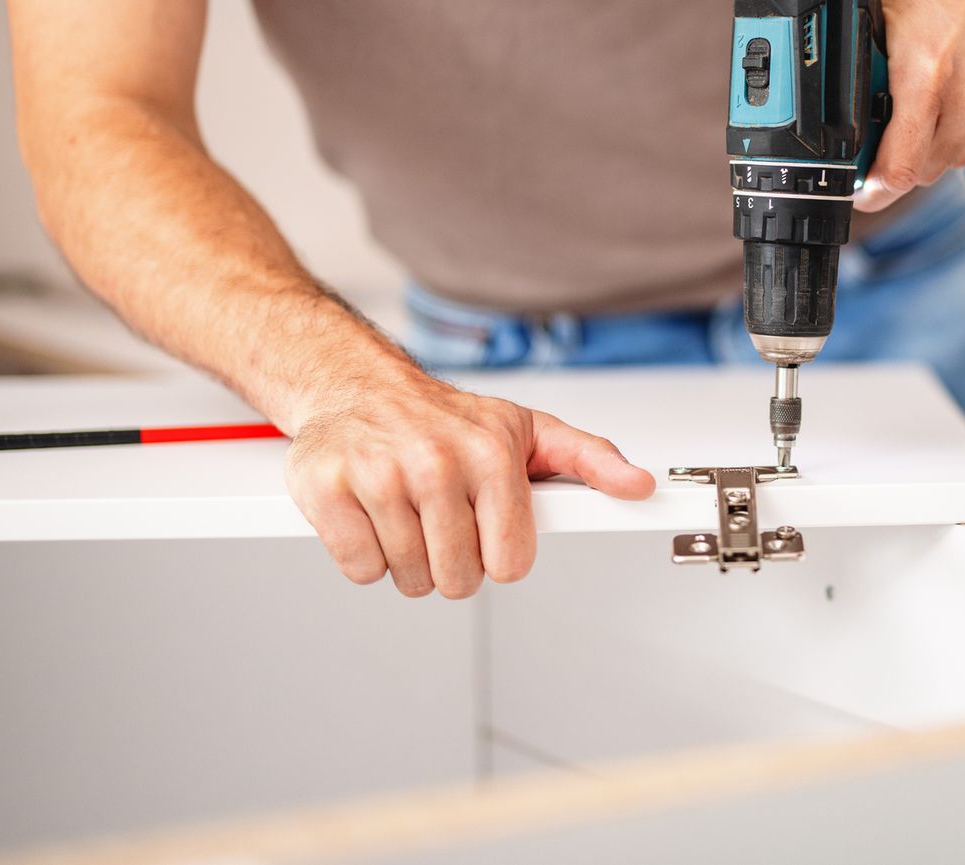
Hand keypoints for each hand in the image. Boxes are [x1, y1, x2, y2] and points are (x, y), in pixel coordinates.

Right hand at [282, 370, 656, 596]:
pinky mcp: (326, 489)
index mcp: (491, 454)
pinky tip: (371, 515)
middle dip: (451, 562)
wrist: (359, 386)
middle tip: (441, 521)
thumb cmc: (447, 419)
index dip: (497, 555)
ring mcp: (377, 475)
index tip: (486, 529)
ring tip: (407, 514)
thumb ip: (590, 460)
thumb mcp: (529, 431)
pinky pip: (359, 569)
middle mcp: (435, 461)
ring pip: (408, 577)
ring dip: (407, 559)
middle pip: (457, 578)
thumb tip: (638, 485)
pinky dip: (364, 554)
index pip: (508, 563)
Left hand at [857, 0, 964, 212]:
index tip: (865, 191)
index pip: (903, 169)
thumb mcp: (871, 10)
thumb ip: (857, 69)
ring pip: (964, 153)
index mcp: (927, 75)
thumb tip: (834, 115)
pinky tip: (962, 86)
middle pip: (932, 168)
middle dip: (904, 161)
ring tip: (927, 103)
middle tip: (887, 139)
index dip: (877, 188)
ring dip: (940, 143)